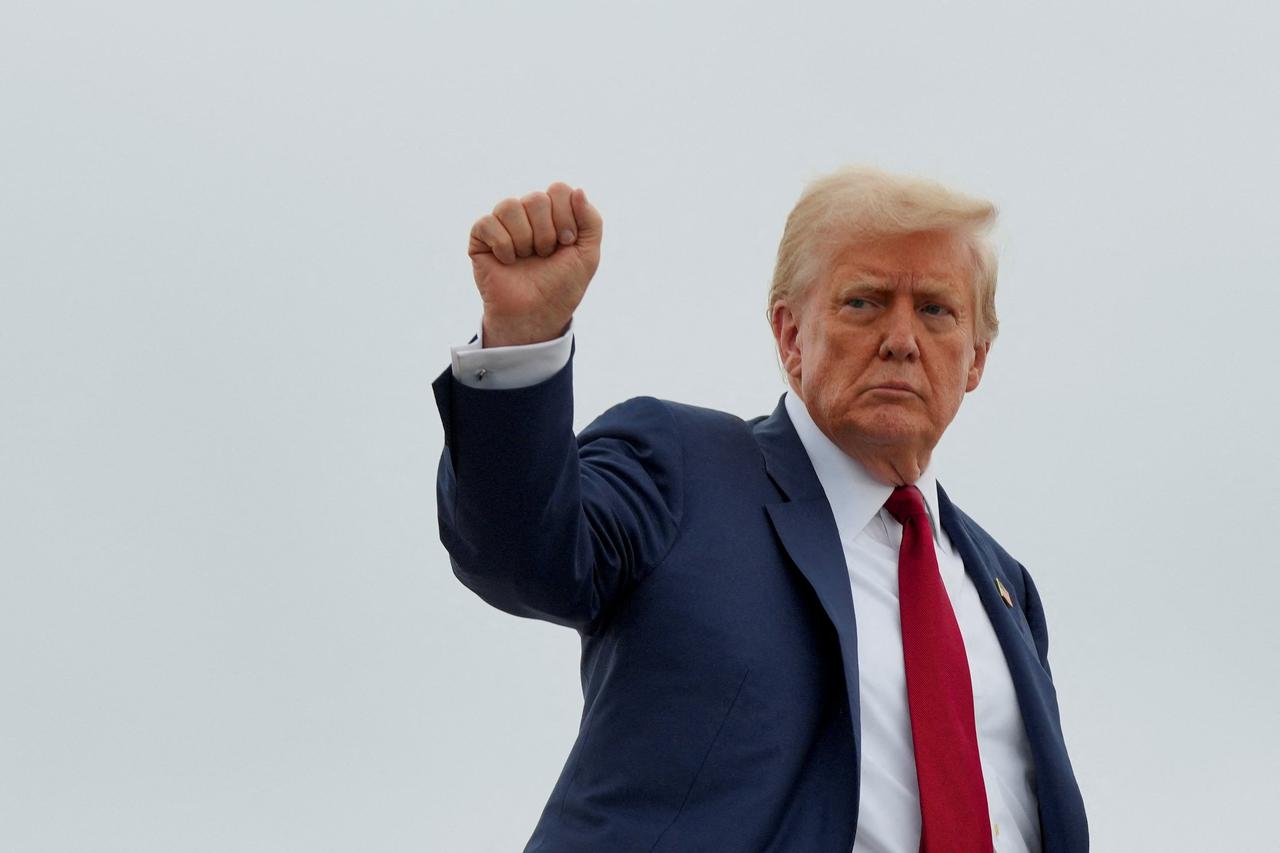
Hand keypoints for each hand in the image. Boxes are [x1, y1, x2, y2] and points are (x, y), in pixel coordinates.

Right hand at [468, 182, 602, 347]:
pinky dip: (502, 245)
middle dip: (546, 233)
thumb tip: (577, 190)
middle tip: (545, 255)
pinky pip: (488, 223)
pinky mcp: (481, 237)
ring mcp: (503, 224)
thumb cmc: (561, 286)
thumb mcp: (587, 254)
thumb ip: (591, 221)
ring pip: (509, 206)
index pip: (558, 190)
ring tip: (526, 258)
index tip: (566, 243)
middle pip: (536, 198)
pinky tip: (507, 262)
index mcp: (553, 214)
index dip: (565, 217)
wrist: (536, 315)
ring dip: (524, 239)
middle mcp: (527, 215)